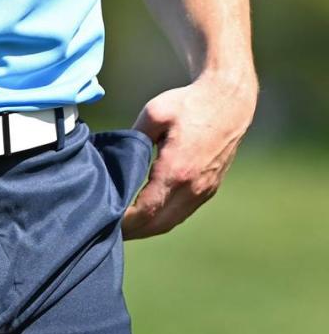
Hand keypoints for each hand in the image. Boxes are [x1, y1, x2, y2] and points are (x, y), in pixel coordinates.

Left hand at [122, 75, 255, 238]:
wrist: (228, 102)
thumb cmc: (189, 104)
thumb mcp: (154, 113)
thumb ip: (135, 138)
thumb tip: (118, 157)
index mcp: (177, 170)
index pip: (147, 209)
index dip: (126, 220)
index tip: (107, 220)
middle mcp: (192, 187)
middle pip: (158, 223)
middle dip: (134, 230)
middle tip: (110, 231)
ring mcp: (203, 190)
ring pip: (172, 220)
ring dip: (149, 227)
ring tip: (126, 227)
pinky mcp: (209, 188)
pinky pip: (183, 212)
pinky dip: (164, 218)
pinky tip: (149, 215)